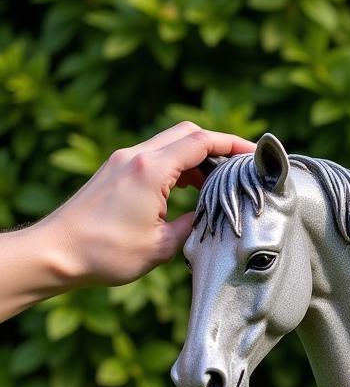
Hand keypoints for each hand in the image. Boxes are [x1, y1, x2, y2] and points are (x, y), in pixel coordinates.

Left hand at [39, 122, 254, 287]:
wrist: (57, 252)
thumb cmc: (107, 252)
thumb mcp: (162, 245)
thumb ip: (193, 225)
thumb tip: (211, 217)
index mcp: (151, 170)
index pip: (200, 142)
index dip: (232, 145)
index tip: (255, 155)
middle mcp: (136, 157)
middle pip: (187, 133)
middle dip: (218, 146)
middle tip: (241, 168)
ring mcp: (123, 161)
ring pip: (171, 143)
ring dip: (198, 158)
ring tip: (218, 184)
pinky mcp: (116, 170)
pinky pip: (156, 157)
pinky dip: (178, 166)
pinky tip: (190, 189)